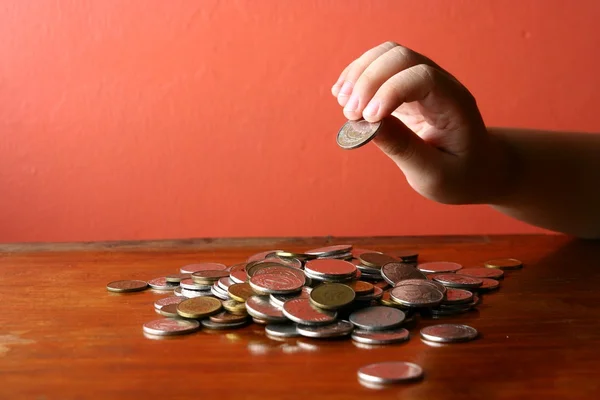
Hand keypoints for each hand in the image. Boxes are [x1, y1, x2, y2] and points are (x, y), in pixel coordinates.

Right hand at [332, 42, 513, 204]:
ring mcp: (421, 82)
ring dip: (358, 74)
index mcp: (455, 104)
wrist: (476, 168)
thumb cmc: (460, 175)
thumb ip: (404, 149)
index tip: (368, 119)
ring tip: (342, 104)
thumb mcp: (435, 175)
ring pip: (386, 55)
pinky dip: (356, 77)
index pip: (422, 77)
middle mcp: (440, 84)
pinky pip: (378, 67)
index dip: (390, 91)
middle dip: (369, 80)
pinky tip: (341, 96)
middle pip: (400, 56)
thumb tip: (368, 124)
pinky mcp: (404, 88)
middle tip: (350, 115)